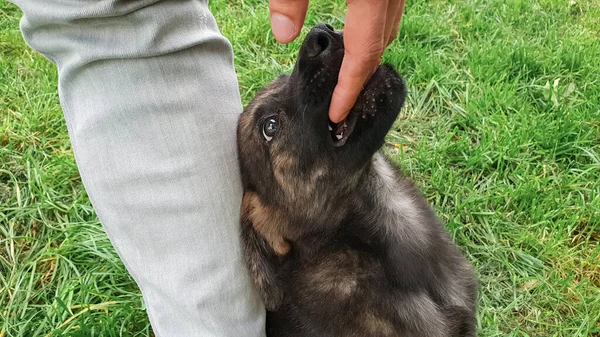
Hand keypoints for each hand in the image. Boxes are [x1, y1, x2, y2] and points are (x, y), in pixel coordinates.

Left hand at [269, 0, 404, 122]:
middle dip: (360, 77)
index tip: (336, 116)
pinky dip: (373, 29)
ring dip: (369, 51)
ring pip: (389, 28)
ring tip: (344, 73)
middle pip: (380, 46)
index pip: (363, 55)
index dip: (349, 90)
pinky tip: (351, 32)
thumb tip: (284, 36)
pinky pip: (388, 12)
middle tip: (338, 103)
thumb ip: (289, 1)